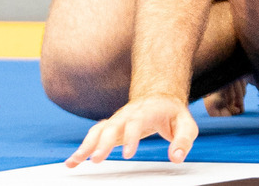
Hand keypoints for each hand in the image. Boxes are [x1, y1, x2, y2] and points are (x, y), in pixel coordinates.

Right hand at [65, 95, 198, 166]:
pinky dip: (82, 148)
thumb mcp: (186, 124)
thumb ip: (184, 140)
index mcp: (147, 111)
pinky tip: (71, 161)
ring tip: (74, 162)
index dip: (130, 137)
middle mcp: (128, 114)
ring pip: (98, 130)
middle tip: (97, 160)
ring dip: (86, 145)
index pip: (136, 122)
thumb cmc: (173, 113)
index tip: (127, 155)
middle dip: (103, 143)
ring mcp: (117, 120)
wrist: (159, 97)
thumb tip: (176, 158)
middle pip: (112, 126)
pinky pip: (93, 136)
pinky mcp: (110, 128)